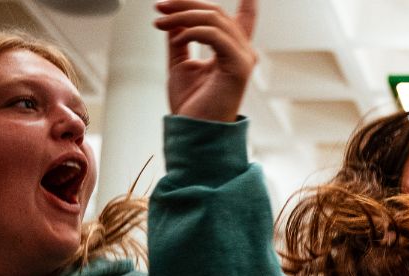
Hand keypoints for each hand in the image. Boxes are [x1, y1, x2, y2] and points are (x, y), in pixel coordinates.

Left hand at [154, 0, 257, 121]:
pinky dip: (191, 32)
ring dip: (182, 15)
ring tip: (159, 21)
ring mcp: (243, 59)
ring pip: (214, 18)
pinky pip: (214, 35)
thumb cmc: (191, 105)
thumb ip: (180, 38)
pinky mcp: (239, 67)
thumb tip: (175, 16)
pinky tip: (176, 39)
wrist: (194, 131)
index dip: (248, 4)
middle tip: (159, 7)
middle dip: (184, 3)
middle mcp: (242, 53)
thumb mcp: (180, 63)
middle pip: (216, 12)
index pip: (244, 20)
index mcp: (231, 52)